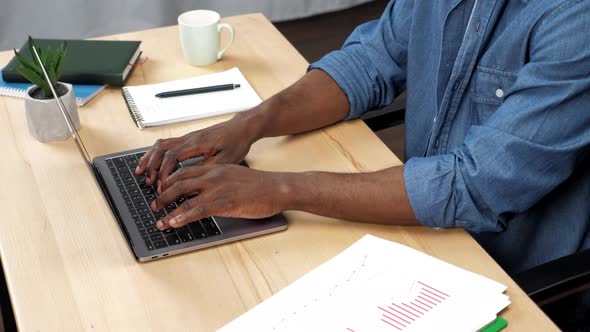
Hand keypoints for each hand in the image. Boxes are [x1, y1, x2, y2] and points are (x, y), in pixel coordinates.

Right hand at [135, 115, 259, 185]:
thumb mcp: (226, 160)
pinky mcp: (188, 139)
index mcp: (198, 143)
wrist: (241, 128)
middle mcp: (189, 138)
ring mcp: (187, 137)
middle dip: (152, 166)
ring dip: (150, 158)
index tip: (162, 186)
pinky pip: (166, 144)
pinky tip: (152, 163)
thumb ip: (208, 168)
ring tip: (142, 172)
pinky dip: (156, 154)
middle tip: (148, 182)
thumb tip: (190, 179)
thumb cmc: (236, 142)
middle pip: (162, 149)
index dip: (165, 172)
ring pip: (161, 145)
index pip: (173, 156)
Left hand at [150, 164, 287, 229]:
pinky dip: (181, 217)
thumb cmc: (260, 185)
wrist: (277, 188)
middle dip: (162, 195)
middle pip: (178, 182)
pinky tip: (174, 223)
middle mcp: (212, 175)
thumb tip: (205, 191)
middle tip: (154, 206)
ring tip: (159, 220)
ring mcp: (217, 188)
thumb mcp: (234, 175)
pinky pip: (196, 210)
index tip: (160, 192)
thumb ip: (218, 180)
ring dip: (167, 209)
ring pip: (183, 196)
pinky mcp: (224, 202)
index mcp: (215, 168)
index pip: (184, 171)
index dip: (168, 182)